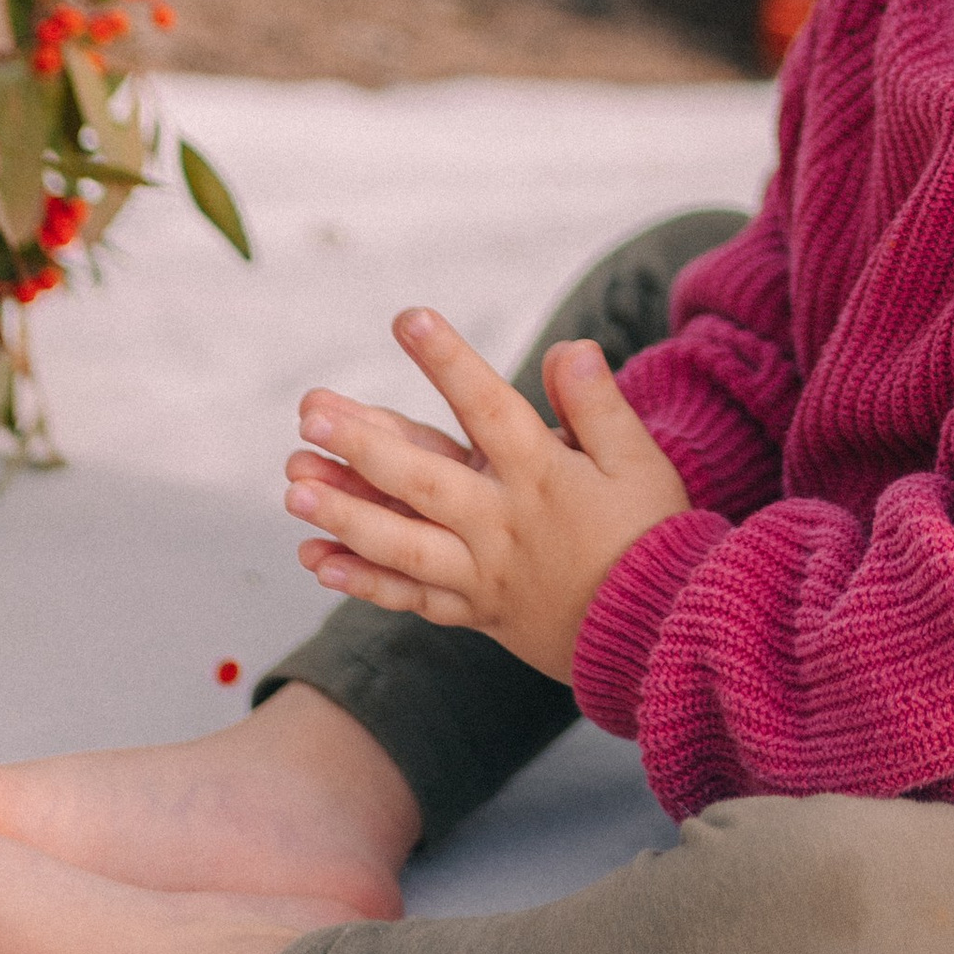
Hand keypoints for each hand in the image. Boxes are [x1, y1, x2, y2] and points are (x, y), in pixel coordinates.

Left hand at [284, 311, 689, 683]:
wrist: (659, 635)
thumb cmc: (653, 536)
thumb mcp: (640, 461)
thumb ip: (598, 405)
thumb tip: (566, 346)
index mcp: (543, 475)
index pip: (489, 407)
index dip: (448, 361)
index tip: (408, 318)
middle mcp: (502, 523)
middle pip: (423, 479)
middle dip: (363, 445)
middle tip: (309, 413)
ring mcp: (483, 572)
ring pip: (402, 543)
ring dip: (345, 514)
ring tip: (293, 485)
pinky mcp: (477, 610)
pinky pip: (411, 598)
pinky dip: (364, 581)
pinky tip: (316, 558)